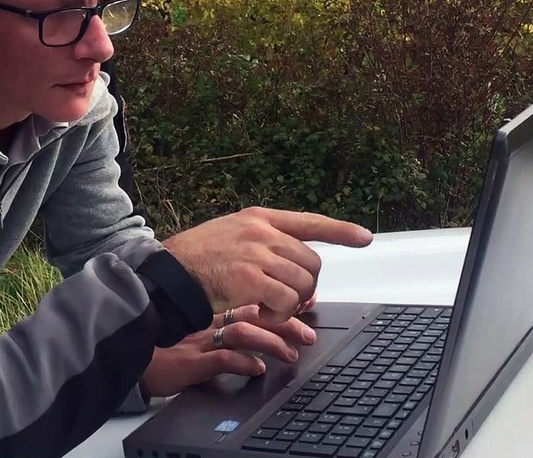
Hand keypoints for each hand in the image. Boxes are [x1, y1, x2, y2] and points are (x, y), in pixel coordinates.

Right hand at [140, 304, 316, 396]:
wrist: (125, 345)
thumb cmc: (160, 340)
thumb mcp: (194, 326)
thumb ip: (222, 323)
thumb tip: (258, 333)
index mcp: (210, 307)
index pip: (252, 296)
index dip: (280, 302)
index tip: (304, 304)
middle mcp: (208, 319)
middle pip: (254, 312)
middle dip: (287, 322)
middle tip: (310, 333)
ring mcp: (199, 338)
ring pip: (242, 331)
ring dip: (272, 342)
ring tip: (292, 354)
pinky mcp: (190, 359)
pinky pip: (221, 358)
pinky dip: (243, 363)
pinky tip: (257, 369)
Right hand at [162, 208, 370, 321]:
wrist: (168, 274)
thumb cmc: (196, 258)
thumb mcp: (230, 232)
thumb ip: (262, 241)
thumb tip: (296, 266)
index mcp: (259, 217)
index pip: (309, 221)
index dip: (341, 231)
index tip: (364, 237)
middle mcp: (261, 232)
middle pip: (311, 262)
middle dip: (307, 285)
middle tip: (289, 299)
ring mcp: (256, 254)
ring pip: (303, 283)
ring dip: (294, 303)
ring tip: (272, 308)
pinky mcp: (250, 279)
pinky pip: (287, 300)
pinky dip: (282, 314)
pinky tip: (267, 314)